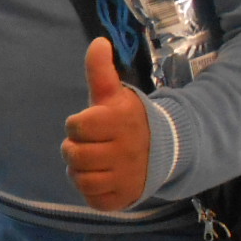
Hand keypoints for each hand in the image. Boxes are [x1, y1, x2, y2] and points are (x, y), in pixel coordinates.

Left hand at [61, 39, 149, 211]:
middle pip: (73, 155)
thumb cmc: (129, 119)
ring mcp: (126, 177)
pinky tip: (102, 177)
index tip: (90, 124)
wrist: (167, 149)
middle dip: (75, 148)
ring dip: (80, 171)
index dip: (77, 125)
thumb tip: (98, 42)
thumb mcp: (114, 94)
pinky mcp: (124, 198)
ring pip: (81, 179)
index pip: (75, 127)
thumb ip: (101, 70)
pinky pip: (93, 199)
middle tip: (90, 144)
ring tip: (93, 161)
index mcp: (119, 122)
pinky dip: (91, 190)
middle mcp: (124, 151)